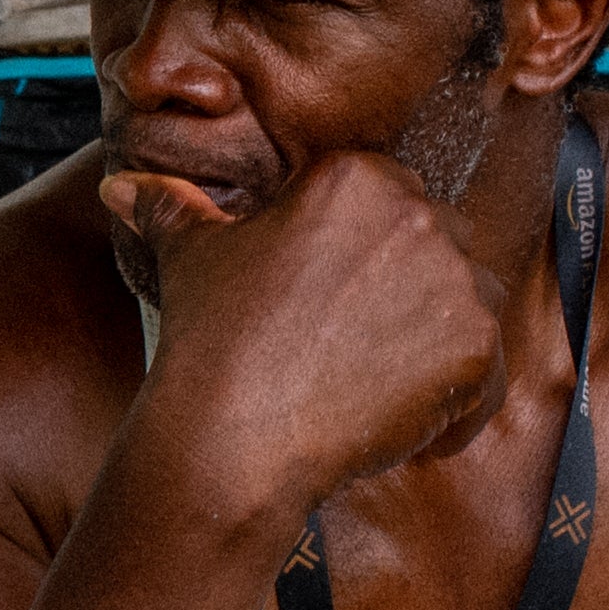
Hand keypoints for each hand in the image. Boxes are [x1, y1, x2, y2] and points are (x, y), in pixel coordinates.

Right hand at [97, 148, 507, 518]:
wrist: (234, 431)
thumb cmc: (212, 337)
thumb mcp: (191, 257)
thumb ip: (172, 208)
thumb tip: (120, 189)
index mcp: (358, 177)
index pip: (392, 199)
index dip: (367, 250)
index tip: (339, 293)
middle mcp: (420, 216)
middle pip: (441, 246)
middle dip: (412, 289)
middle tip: (357, 341)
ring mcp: (458, 284)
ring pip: (471, 306)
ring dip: (440, 342)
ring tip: (380, 382)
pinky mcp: (477, 352)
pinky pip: (488, 377)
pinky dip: (459, 405)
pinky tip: (406, 424)